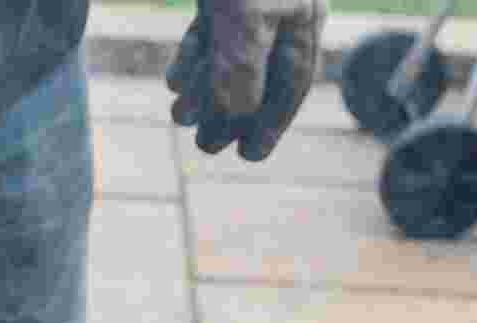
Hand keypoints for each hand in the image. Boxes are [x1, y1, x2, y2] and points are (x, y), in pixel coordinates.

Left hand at [167, 0, 326, 159]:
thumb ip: (242, 66)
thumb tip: (238, 117)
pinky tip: (175, 82)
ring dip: (205, 91)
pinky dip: (193, 59)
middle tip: (206, 144)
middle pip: (262, 74)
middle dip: (232, 114)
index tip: (250, 154)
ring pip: (232, 56)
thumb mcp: (244, 17)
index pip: (293, 83)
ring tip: (179, 115)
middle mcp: (282, 10)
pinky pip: (210, 31)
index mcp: (301, 18)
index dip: (272, 123)